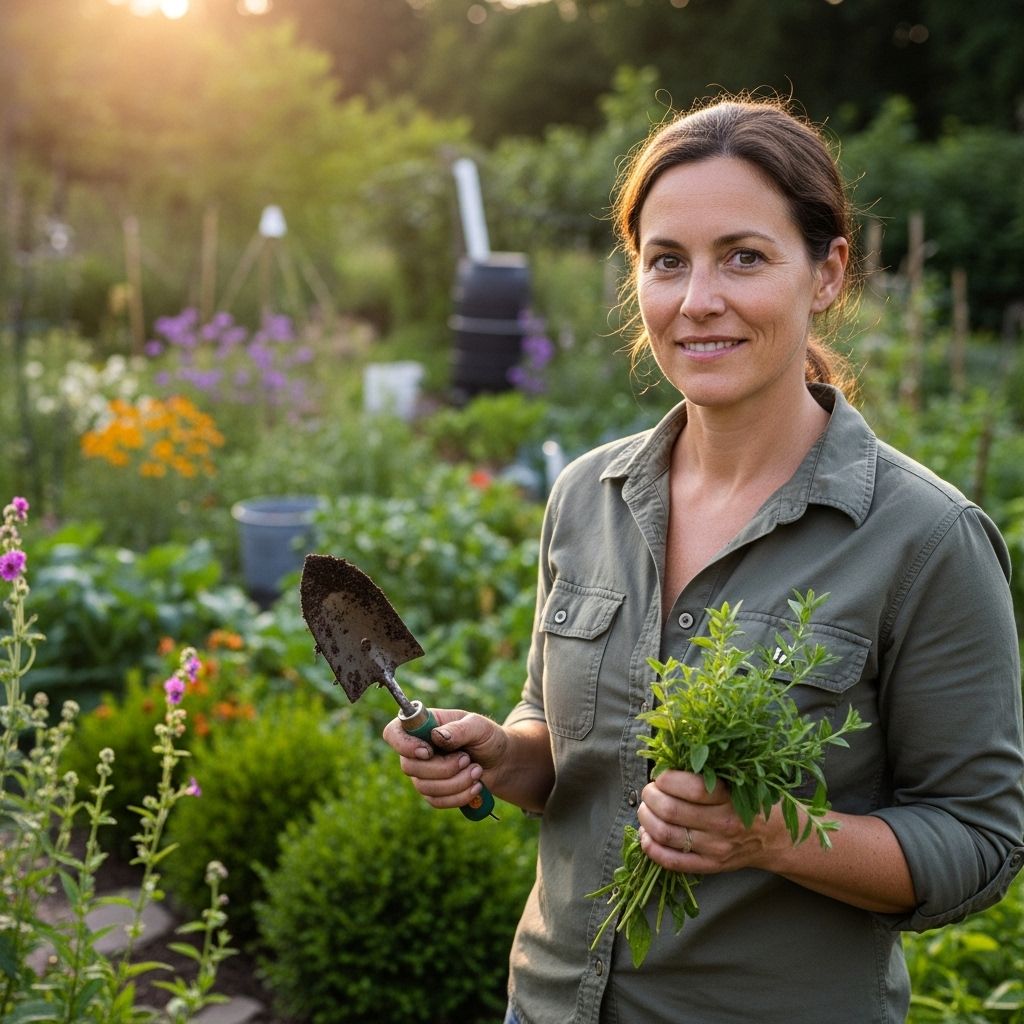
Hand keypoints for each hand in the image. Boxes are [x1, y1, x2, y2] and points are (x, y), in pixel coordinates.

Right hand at [382, 708, 507, 810]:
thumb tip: (436, 736)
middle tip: (468, 760)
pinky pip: (436, 801)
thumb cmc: (488, 737)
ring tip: (477, 771)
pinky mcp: (433, 792)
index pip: (393, 733)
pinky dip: (458, 796)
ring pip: (424, 787)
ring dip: (456, 782)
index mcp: (423, 726)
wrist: (502, 762)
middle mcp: (417, 749)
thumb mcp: (479, 726)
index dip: (403, 745)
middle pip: (409, 766)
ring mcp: (423, 772)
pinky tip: (476, 787)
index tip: (428, 752)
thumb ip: (459, 729)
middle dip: (443, 768)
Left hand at [637, 769, 782, 874]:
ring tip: (646, 808)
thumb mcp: (740, 779)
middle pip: (671, 811)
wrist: (778, 838)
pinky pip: (671, 861)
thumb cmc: (754, 800)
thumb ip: (709, 770)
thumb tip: (670, 758)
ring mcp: (715, 849)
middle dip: (651, 796)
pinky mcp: (709, 867)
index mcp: (731, 799)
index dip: (666, 778)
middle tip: (650, 789)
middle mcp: (723, 825)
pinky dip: (651, 847)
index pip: (691, 788)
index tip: (661, 774)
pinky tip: (646, 834)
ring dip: (646, 819)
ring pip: (665, 835)